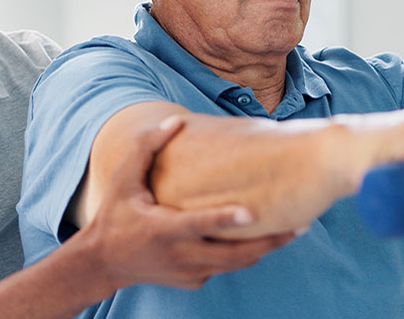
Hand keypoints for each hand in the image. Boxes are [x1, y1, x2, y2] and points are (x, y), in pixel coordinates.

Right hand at [73, 116, 297, 290]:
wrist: (103, 263)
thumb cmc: (115, 215)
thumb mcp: (123, 180)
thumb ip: (146, 148)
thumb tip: (175, 121)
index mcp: (160, 230)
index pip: (197, 225)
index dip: (223, 219)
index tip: (251, 211)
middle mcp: (178, 256)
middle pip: (232, 255)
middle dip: (269, 242)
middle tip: (300, 225)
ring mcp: (188, 272)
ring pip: (235, 264)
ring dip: (265, 249)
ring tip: (294, 230)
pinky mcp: (194, 281)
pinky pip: (225, 267)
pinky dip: (243, 254)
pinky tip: (263, 238)